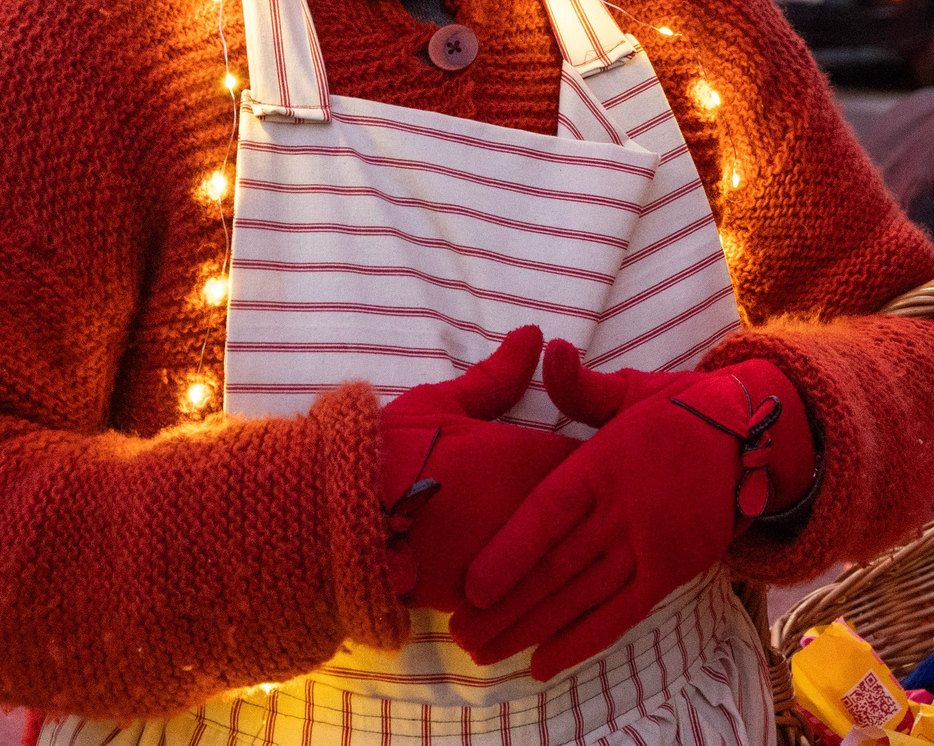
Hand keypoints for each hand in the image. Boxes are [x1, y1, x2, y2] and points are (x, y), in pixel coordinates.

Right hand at [376, 327, 580, 614]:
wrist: (332, 522)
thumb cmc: (386, 452)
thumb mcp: (441, 403)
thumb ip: (498, 376)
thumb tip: (536, 333)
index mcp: (526, 459)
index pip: (591, 460)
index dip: (598, 459)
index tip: (601, 456)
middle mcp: (529, 512)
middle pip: (584, 512)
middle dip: (588, 506)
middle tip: (592, 499)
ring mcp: (509, 559)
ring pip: (557, 555)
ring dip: (560, 547)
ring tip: (565, 541)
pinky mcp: (481, 599)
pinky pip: (521, 589)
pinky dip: (526, 580)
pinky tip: (525, 574)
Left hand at [452, 343, 815, 680]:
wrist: (760, 434)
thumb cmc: (685, 410)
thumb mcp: (633, 389)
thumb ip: (584, 388)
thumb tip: (545, 349)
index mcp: (607, 461)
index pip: (549, 512)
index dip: (510, 552)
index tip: (472, 586)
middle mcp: (627, 508)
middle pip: (557, 566)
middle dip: (507, 605)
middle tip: (463, 636)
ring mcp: (653, 543)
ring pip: (584, 595)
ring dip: (535, 627)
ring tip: (490, 652)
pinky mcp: (675, 568)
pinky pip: (623, 612)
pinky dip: (584, 639)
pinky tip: (546, 660)